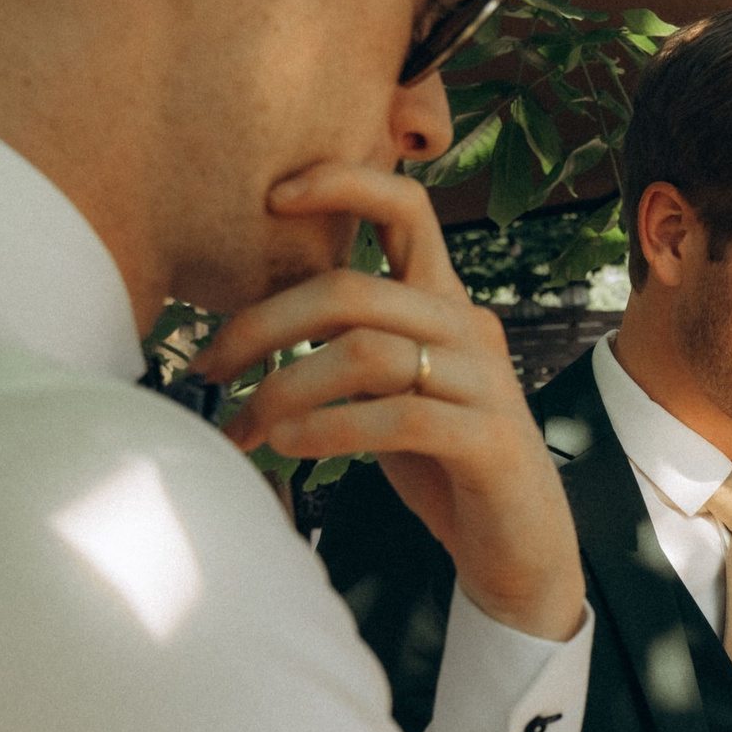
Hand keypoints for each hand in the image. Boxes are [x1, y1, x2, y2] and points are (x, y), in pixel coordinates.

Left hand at [191, 163, 585, 641]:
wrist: (518, 547)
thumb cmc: (442, 464)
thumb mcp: (391, 390)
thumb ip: (350, 346)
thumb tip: (249, 328)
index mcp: (445, 302)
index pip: (407, 208)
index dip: (343, 183)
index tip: (273, 195)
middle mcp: (469, 327)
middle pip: (352, 290)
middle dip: (264, 324)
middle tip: (212, 369)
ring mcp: (485, 382)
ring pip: (366, 352)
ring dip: (286, 387)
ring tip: (245, 425)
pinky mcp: (489, 439)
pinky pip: (397, 417)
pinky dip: (329, 428)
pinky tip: (288, 447)